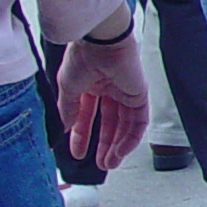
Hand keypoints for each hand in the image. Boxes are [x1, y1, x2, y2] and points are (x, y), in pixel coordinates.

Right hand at [57, 33, 150, 170]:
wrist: (100, 42)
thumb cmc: (82, 57)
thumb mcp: (68, 87)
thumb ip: (69, 109)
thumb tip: (67, 127)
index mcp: (91, 84)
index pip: (88, 115)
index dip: (82, 135)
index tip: (78, 153)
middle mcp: (109, 89)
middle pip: (110, 123)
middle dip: (105, 144)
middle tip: (100, 164)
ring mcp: (126, 92)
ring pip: (124, 125)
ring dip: (117, 146)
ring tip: (109, 164)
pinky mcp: (140, 95)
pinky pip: (138, 122)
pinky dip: (130, 138)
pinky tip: (121, 152)